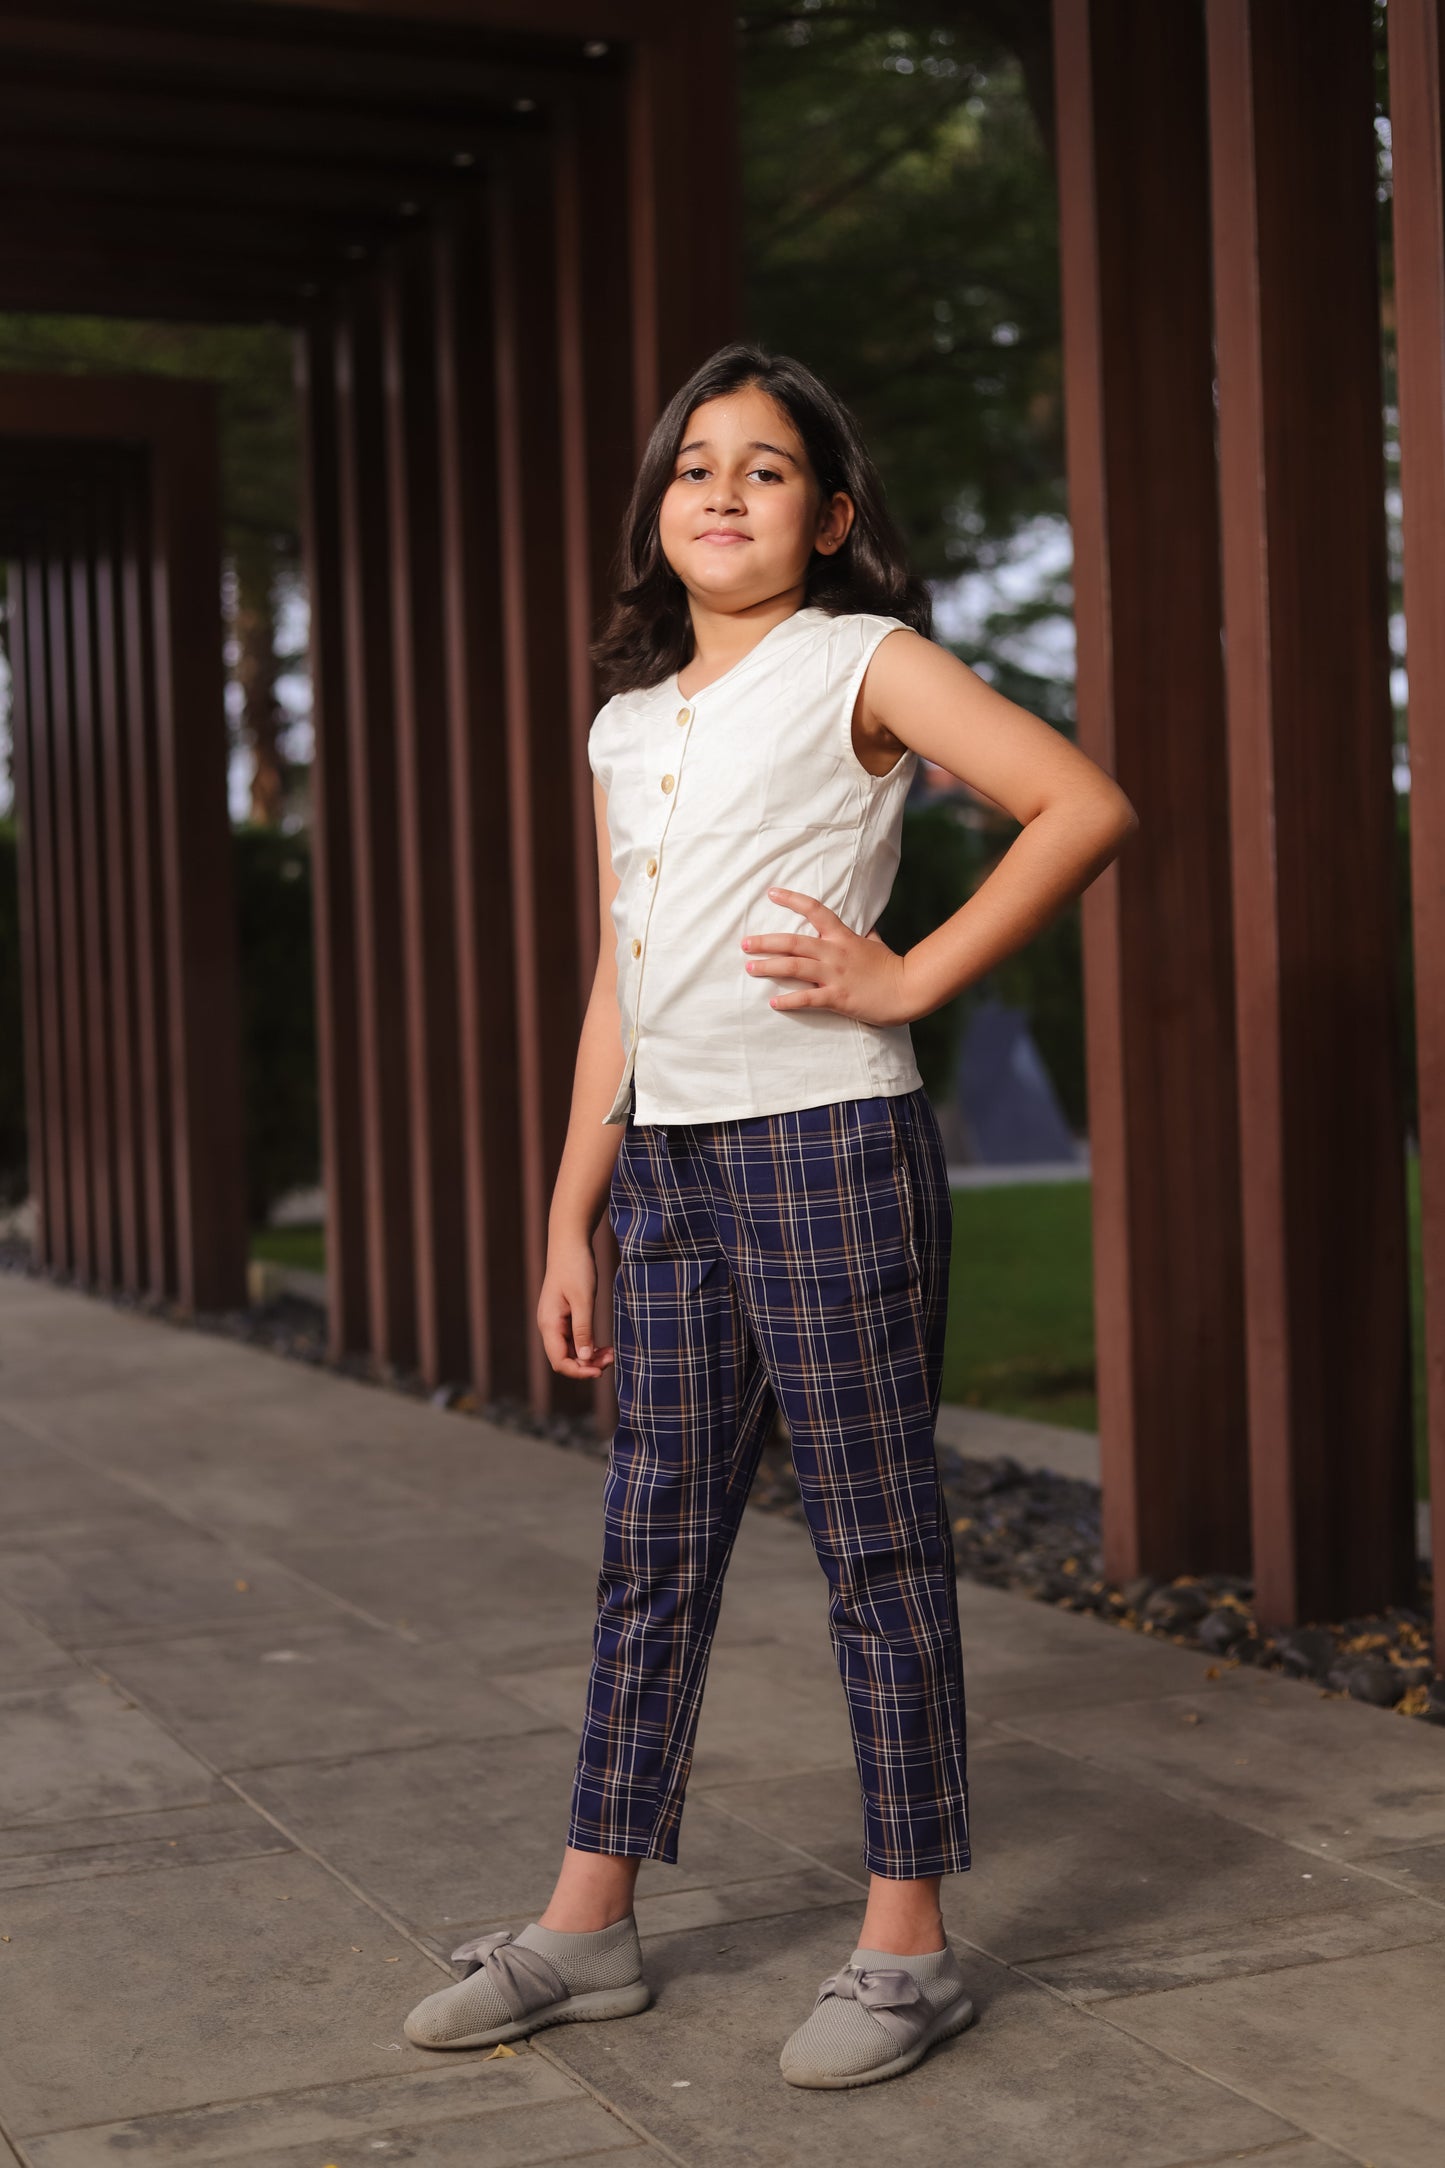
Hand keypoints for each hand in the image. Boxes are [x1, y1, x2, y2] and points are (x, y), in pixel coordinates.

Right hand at [537, 1234, 614, 1378]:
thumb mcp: (583, 1300)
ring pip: (571, 1352)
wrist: (570, 1245)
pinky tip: (603, 1346)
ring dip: (589, 1357)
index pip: (559, 1361)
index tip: (600, 1370)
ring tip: (611, 1353)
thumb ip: (583, 1330)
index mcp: (549, 1324)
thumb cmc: (576, 1268)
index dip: (579, 1372)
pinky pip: (574, 1340)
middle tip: (612, 1358)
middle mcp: (549, 1327)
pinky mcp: (564, 1317)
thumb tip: (585, 1359)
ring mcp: (555, 1323)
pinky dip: (588, 1346)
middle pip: (565, 1359)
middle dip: (587, 1365)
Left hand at [740, 885, 910, 1024]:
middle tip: (745, 944)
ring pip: (794, 967)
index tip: (771, 893)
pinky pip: (808, 999)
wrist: (909, 989)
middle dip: (766, 942)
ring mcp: (835, 975)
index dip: (792, 900)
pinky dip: (789, 1001)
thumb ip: (865, 936)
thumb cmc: (891, 968)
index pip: (815, 910)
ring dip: (769, 967)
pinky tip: (773, 1003)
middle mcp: (835, 952)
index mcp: (843, 937)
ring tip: (750, 968)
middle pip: (793, 942)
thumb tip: (864, 928)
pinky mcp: (838, 997)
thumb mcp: (876, 945)